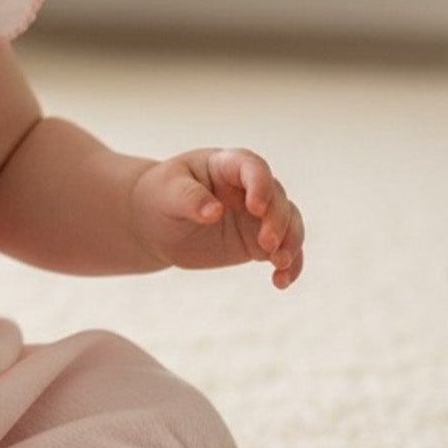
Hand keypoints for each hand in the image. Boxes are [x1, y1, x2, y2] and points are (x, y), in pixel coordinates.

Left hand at [130, 148, 304, 288]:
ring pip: (290, 224)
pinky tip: (280, 282)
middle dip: (278, 220)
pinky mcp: (259, 242)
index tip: (255, 208)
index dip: (260, 185)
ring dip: (291, 243)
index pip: (253, 168)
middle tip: (266, 243)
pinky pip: (284, 252)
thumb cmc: (161, 196)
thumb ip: (190, 198)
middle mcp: (250, 188)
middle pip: (278, 198)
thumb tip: (213, 212)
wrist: (156, 224)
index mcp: (227, 165)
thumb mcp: (167, 192)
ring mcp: (258, 216)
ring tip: (279, 264)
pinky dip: (289, 266)